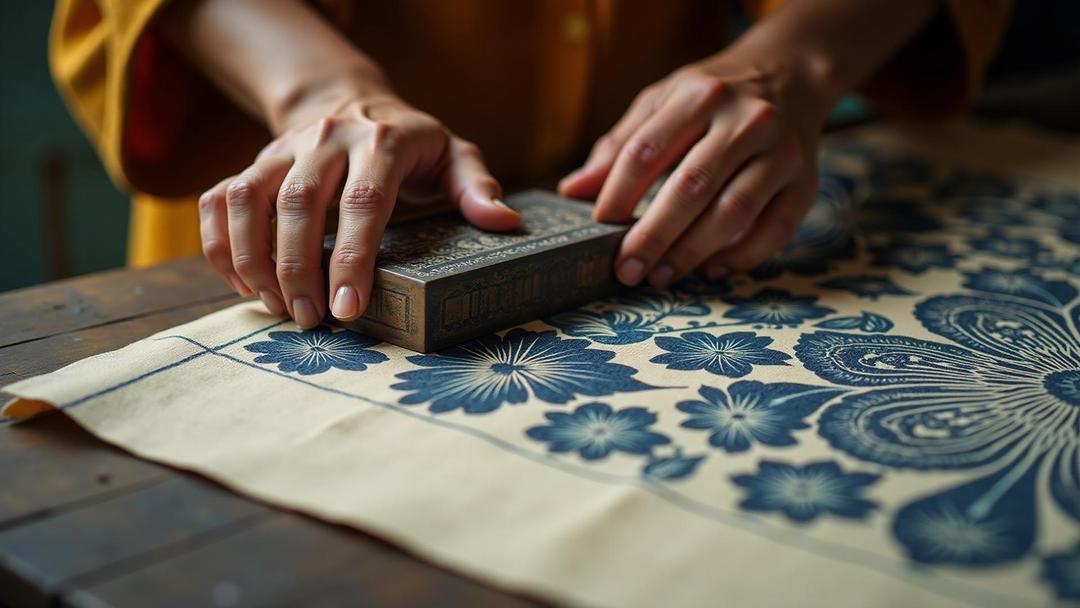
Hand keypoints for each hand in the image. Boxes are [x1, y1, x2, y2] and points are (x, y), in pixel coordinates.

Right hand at [199, 91, 519, 327]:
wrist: (352, 103)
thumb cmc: (410, 144)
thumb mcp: (453, 155)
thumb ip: (475, 187)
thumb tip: (504, 224)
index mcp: (382, 142)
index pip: (363, 202)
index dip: (353, 258)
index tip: (348, 308)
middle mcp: (326, 139)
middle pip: (298, 204)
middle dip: (299, 270)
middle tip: (311, 321)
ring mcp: (283, 150)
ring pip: (247, 200)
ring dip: (253, 260)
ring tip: (277, 308)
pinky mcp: (254, 163)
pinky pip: (218, 201)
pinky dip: (219, 245)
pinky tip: (242, 285)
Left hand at [558, 49, 832, 286]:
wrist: (789, 76)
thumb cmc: (711, 97)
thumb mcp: (661, 102)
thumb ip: (619, 146)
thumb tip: (572, 191)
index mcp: (700, 95)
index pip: (648, 149)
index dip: (618, 193)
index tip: (597, 225)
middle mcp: (747, 119)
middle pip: (691, 186)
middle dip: (653, 236)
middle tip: (626, 269)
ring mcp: (782, 152)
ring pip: (733, 212)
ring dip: (692, 252)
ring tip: (661, 275)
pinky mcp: (805, 183)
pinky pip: (774, 230)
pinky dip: (740, 257)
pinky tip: (709, 270)